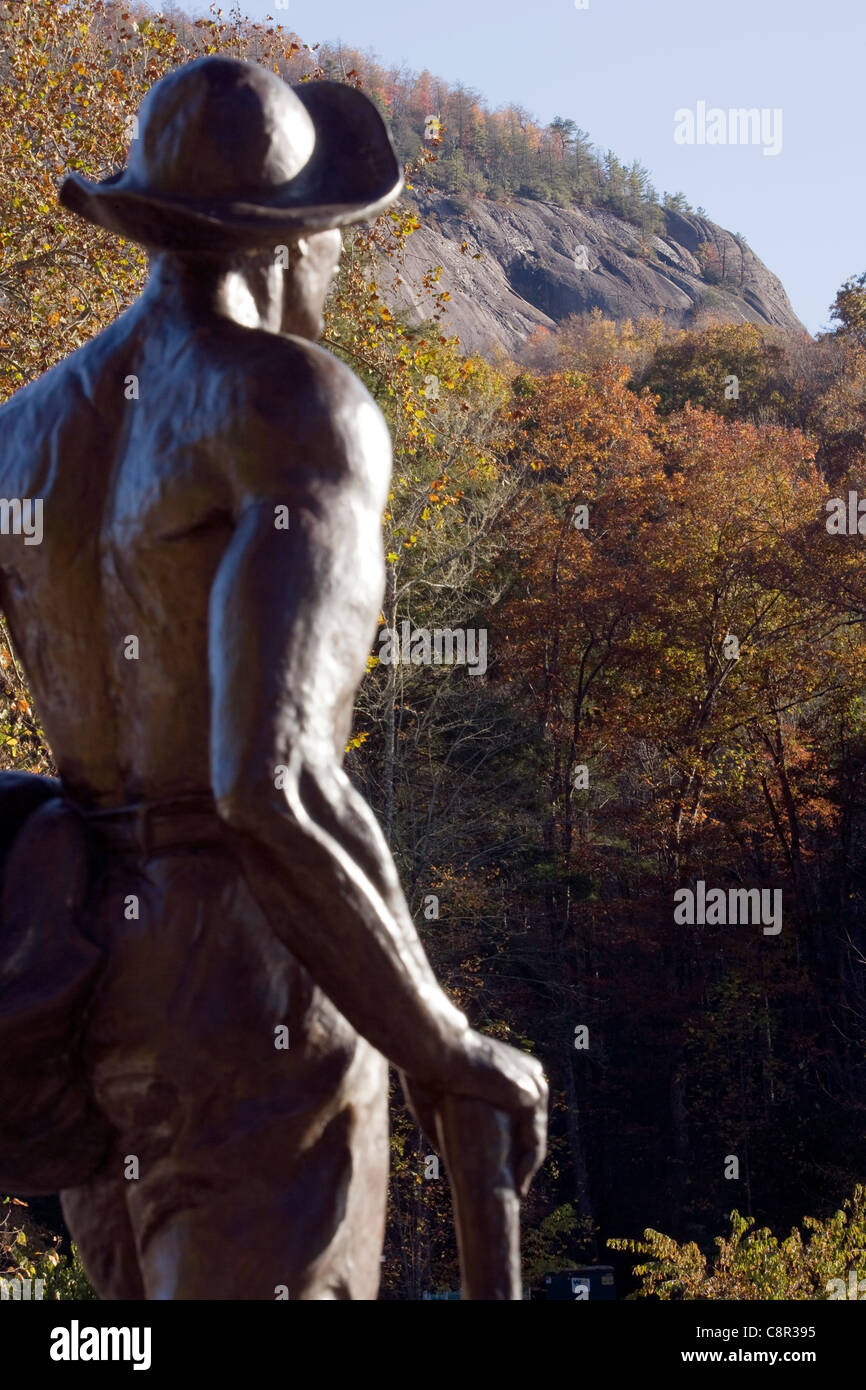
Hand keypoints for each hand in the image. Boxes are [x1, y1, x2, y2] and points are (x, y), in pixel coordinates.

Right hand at [401, 1031, 547, 1197]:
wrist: (436, 1051)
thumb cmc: (426, 1071)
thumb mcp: (434, 1102)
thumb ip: (443, 1124)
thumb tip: (441, 1153)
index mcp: (503, 1069)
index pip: (516, 1109)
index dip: (509, 1140)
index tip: (500, 1167)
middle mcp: (522, 1073)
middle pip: (529, 1123)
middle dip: (522, 1155)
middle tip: (513, 1186)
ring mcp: (529, 1082)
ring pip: (535, 1132)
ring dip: (528, 1163)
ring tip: (517, 1189)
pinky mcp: (531, 1094)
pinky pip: (536, 1135)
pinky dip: (530, 1160)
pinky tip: (519, 1180)